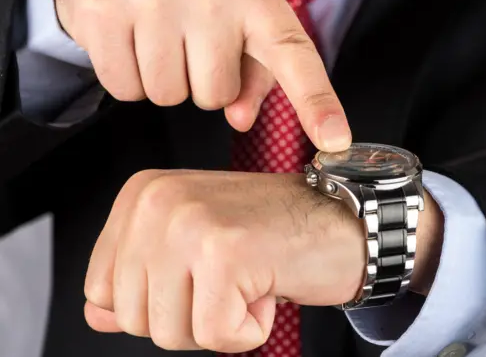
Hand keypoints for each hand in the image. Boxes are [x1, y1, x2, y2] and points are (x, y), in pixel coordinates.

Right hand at [55, 0, 350, 151]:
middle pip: (216, 95)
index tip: (336, 141)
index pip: (292, 52)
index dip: (317, 102)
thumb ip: (253, 72)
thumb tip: (241, 118)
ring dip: (163, 81)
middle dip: (200, 83)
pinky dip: (127, 77)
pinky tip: (128, 40)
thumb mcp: (234, 14)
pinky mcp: (104, 8)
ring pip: (169, 96)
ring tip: (156, 36)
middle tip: (187, 43)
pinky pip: (126, 89)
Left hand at [83, 170, 442, 351]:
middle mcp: (157, 201)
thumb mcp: (195, 253)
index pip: (101, 288)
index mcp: (142, 195)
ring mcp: (188, 223)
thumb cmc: (275, 234)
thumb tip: (94, 313)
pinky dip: (250, 330)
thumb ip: (141, 281)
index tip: (204, 273)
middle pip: (133, 317)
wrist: (344, 221)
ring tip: (250, 278)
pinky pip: (216, 336)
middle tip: (233, 278)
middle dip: (190, 317)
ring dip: (219, 323)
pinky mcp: (224, 253)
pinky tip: (268, 287)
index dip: (160, 301)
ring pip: (167, 333)